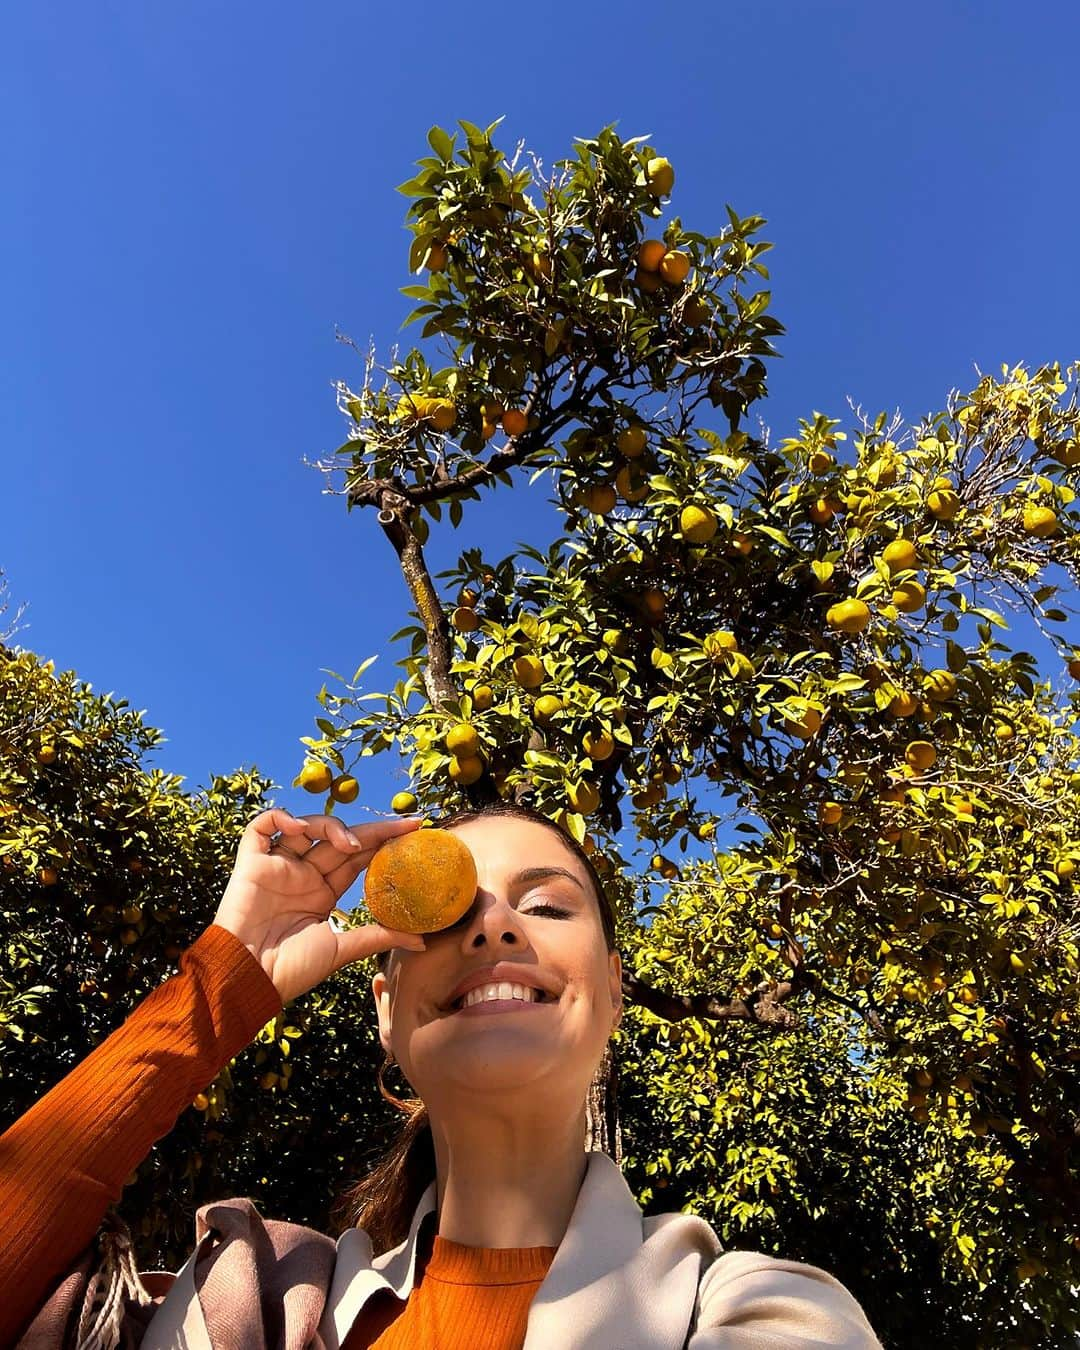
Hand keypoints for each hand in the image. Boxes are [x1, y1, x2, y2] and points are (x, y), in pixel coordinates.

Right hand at [212, 808, 425, 1003]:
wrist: (249, 978)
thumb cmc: (292, 970)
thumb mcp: (341, 950)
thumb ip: (378, 937)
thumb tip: (423, 941)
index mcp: (323, 893)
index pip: (357, 858)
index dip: (384, 843)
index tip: (415, 832)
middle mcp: (302, 875)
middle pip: (339, 840)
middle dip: (373, 829)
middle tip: (406, 825)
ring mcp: (278, 867)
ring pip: (307, 827)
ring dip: (330, 826)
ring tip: (349, 843)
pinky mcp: (252, 863)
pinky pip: (261, 828)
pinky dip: (279, 818)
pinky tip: (299, 827)